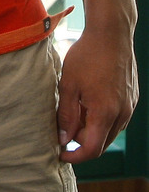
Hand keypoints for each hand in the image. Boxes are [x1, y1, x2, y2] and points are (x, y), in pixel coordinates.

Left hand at [56, 24, 138, 162]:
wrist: (111, 34)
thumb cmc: (87, 56)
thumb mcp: (68, 85)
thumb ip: (66, 114)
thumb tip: (62, 139)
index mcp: (105, 113)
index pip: (91, 149)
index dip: (74, 156)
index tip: (60, 154)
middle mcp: (122, 114)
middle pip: (101, 142)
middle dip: (80, 143)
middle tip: (61, 133)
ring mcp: (130, 106)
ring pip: (109, 131)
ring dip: (91, 130)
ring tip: (73, 114)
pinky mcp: (132, 98)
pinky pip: (117, 118)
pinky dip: (101, 119)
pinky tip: (87, 104)